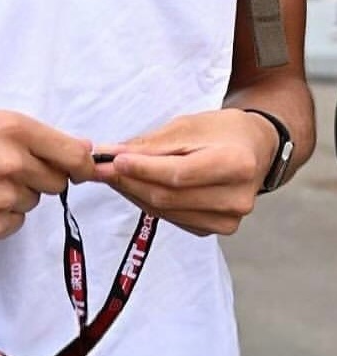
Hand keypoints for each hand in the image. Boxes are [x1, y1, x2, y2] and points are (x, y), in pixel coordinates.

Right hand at [0, 111, 94, 245]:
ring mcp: (1, 199)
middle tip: (4, 171)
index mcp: (15, 131)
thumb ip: (39, 138)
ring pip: (32, 204)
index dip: (82, 167)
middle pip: (56, 183)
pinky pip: (13, 225)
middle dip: (38, 179)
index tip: (80, 171)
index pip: (75, 156)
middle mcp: (13, 164)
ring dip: (15, 198)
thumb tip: (86, 152)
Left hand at [91, 109, 276, 236]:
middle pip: (169, 196)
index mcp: (236, 164)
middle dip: (129, 181)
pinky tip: (135, 187)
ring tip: (112, 175)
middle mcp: (236, 198)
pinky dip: (148, 202)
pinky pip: (171, 218)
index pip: (180, 173)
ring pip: (165, 210)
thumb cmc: (222, 132)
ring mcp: (227, 220)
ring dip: (133, 192)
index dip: (143, 170)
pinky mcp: (215, 229)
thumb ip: (151, 145)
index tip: (113, 161)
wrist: (256, 151)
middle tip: (100, 168)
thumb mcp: (189, 126)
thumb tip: (110, 154)